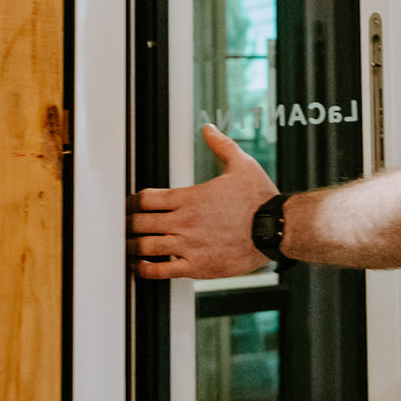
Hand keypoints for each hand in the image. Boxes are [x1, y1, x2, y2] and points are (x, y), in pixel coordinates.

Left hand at [128, 125, 277, 279]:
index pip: (146, 199)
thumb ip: (221, 145)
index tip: (131, 204)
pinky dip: (146, 269)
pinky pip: (161, 271)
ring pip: (145, 246)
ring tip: (130, 245)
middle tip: (125, 225)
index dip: (134, 201)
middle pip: (140, 222)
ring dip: (133, 245)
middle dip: (129, 223)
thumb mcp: (242, 164)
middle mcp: (185, 221)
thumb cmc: (260, 198)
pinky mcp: (197, 267)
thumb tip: (209, 128)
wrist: (275, 228)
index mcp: (190, 198)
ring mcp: (188, 246)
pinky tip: (142, 266)